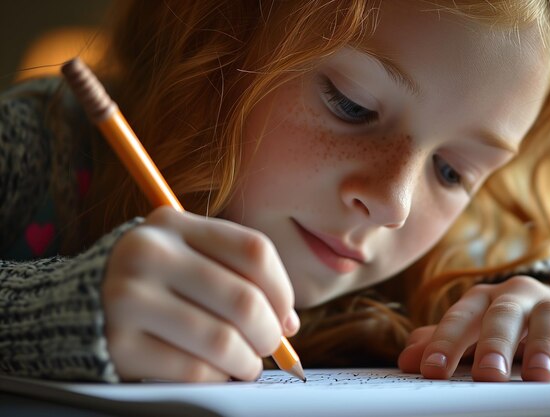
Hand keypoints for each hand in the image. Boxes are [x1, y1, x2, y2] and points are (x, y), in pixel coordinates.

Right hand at [102, 206, 298, 381]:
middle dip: (270, 334)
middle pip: (244, 299)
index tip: (286, 315)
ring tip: (247, 363)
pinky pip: (193, 371)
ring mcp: (128, 298)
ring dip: (248, 362)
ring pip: (222, 341)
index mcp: (173, 223)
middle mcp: (148, 253)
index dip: (283, 290)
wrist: (80, 303)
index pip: (254, 250)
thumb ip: (237, 276)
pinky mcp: (118, 344)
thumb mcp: (189, 257)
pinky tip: (215, 371)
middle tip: (270, 346)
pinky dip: (217, 376)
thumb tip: (288, 322)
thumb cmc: (154, 280)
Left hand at [397, 275, 549, 381]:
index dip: (444, 342)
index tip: (432, 370)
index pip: (459, 318)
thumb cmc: (501, 327)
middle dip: (494, 343)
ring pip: (548, 317)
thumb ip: (439, 344)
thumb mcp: (470, 333)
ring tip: (538, 375)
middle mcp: (515, 296)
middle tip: (488, 374)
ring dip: (543, 346)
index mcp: (480, 299)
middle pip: (503, 314)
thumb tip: (407, 361)